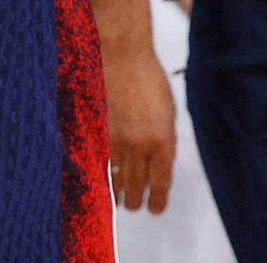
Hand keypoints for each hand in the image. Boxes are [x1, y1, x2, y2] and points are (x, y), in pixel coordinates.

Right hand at [103, 39, 176, 213]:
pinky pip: (100, 165)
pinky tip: (104, 179)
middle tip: (137, 205)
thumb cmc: (149, 78)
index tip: (155, 209)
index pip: (160, 182)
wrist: (122, 56)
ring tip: (121, 199)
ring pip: (115, 182)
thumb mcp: (169, 111)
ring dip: (119, 193)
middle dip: (137, 201)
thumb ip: (165, 140)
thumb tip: (159, 166)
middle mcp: (139, 144)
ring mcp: (116, 141)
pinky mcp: (97, 134)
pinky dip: (103, 175)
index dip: (158, 201)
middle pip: (136, 189)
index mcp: (163, 138)